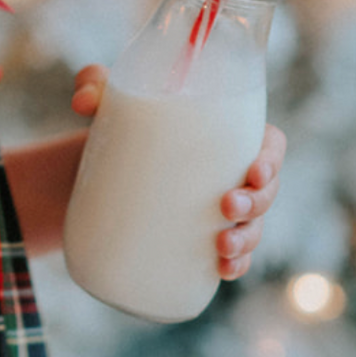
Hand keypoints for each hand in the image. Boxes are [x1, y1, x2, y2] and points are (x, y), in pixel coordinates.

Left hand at [70, 64, 286, 282]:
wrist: (92, 174)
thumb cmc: (117, 127)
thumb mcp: (108, 103)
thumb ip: (95, 85)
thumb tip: (83, 100)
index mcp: (227, 136)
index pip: (270, 145)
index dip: (273, 160)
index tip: (254, 171)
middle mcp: (231, 173)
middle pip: (266, 190)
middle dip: (257, 203)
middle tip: (225, 205)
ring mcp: (220, 210)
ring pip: (253, 226)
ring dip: (247, 239)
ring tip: (221, 247)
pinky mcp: (201, 238)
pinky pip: (233, 255)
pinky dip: (235, 265)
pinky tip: (223, 270)